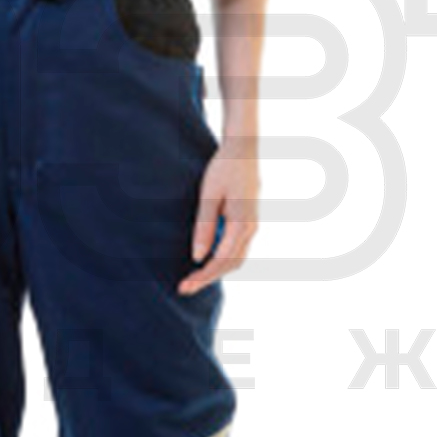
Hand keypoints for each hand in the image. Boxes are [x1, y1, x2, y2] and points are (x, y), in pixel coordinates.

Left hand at [176, 138, 258, 294]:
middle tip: (184, 288)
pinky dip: (222, 259)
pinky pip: (237, 248)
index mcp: (242, 223)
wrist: (243, 148)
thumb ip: (204, 226)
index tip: (184, 286)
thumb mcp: (209, 195)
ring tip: (193, 278)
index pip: (221, 260)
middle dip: (208, 278)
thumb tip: (197, 257)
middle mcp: (251, 228)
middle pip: (231, 264)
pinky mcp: (248, 221)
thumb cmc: (224, 168)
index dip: (203, 276)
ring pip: (236, 258)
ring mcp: (252, 225)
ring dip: (216, 271)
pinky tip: (205, 260)